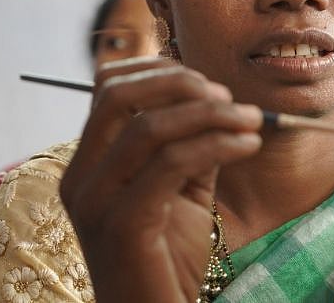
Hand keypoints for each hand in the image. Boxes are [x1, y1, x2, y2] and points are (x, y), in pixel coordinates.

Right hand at [60, 57, 262, 302]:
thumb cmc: (168, 259)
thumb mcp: (181, 190)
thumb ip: (191, 145)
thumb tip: (220, 103)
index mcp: (88, 164)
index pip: (108, 88)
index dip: (161, 73)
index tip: (210, 86)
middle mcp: (81, 178)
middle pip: (117, 95)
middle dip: (180, 83)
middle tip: (228, 98)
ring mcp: (96, 202)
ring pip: (148, 127)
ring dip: (211, 114)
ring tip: (252, 122)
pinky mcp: (124, 225)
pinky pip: (172, 163)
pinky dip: (217, 144)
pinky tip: (248, 145)